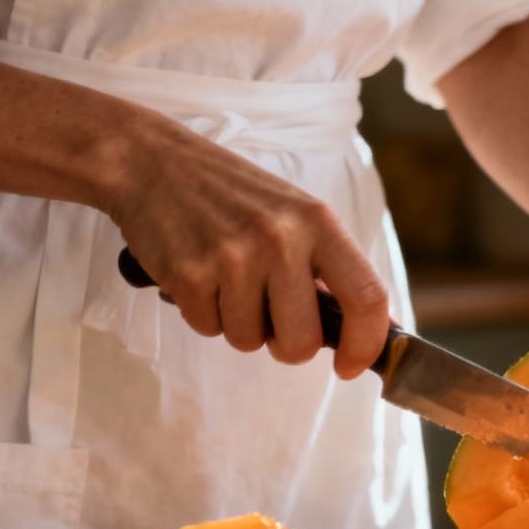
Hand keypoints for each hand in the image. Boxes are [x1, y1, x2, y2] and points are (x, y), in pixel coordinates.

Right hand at [93, 117, 390, 378]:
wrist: (152, 162)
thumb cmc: (232, 196)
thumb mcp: (295, 215)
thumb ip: (331, 269)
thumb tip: (375, 327)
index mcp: (319, 222)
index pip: (366, 297)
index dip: (365, 344)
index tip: (350, 366)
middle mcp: (281, 239)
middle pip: (302, 342)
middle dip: (286, 346)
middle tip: (271, 320)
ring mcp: (233, 257)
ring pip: (249, 341)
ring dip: (238, 324)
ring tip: (226, 279)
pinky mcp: (189, 275)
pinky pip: (208, 329)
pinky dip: (203, 312)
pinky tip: (198, 274)